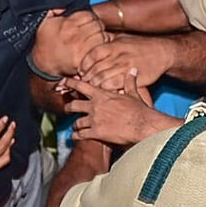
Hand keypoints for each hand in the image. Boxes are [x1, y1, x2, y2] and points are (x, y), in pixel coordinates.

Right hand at [0, 117, 15, 190]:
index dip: (0, 127)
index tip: (5, 119)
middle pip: (3, 146)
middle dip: (9, 133)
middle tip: (13, 124)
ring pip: (6, 156)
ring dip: (10, 145)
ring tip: (11, 135)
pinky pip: (2, 163)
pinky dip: (7, 154)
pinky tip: (7, 150)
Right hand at [30, 9, 108, 75]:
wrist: (42, 66)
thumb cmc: (45, 43)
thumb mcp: (45, 23)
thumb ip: (54, 10)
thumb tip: (64, 6)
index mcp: (67, 24)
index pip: (89, 15)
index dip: (90, 18)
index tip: (89, 23)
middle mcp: (74, 35)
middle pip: (97, 25)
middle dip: (98, 27)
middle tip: (94, 32)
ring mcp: (79, 48)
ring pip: (101, 37)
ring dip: (101, 38)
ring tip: (96, 41)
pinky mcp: (83, 60)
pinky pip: (99, 50)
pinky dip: (100, 50)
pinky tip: (95, 50)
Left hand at [62, 69, 181, 146]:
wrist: (142, 126)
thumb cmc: (139, 110)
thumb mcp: (134, 93)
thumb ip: (130, 82)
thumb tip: (133, 70)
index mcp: (102, 95)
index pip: (81, 86)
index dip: (70, 83)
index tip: (63, 82)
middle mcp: (95, 106)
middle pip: (74, 105)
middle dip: (68, 107)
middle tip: (67, 108)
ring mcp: (94, 120)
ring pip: (77, 122)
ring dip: (75, 125)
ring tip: (75, 126)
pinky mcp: (96, 133)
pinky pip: (81, 135)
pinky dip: (76, 136)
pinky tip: (75, 137)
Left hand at [80, 34, 172, 90]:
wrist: (161, 52)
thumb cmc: (140, 46)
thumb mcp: (122, 39)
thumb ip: (106, 42)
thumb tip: (90, 42)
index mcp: (113, 45)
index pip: (91, 55)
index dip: (83, 64)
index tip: (80, 70)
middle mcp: (117, 56)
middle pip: (94, 69)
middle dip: (86, 77)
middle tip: (82, 83)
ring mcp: (124, 67)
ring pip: (101, 79)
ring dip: (93, 85)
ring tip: (90, 88)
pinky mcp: (131, 78)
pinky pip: (112, 86)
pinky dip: (105, 89)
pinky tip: (102, 92)